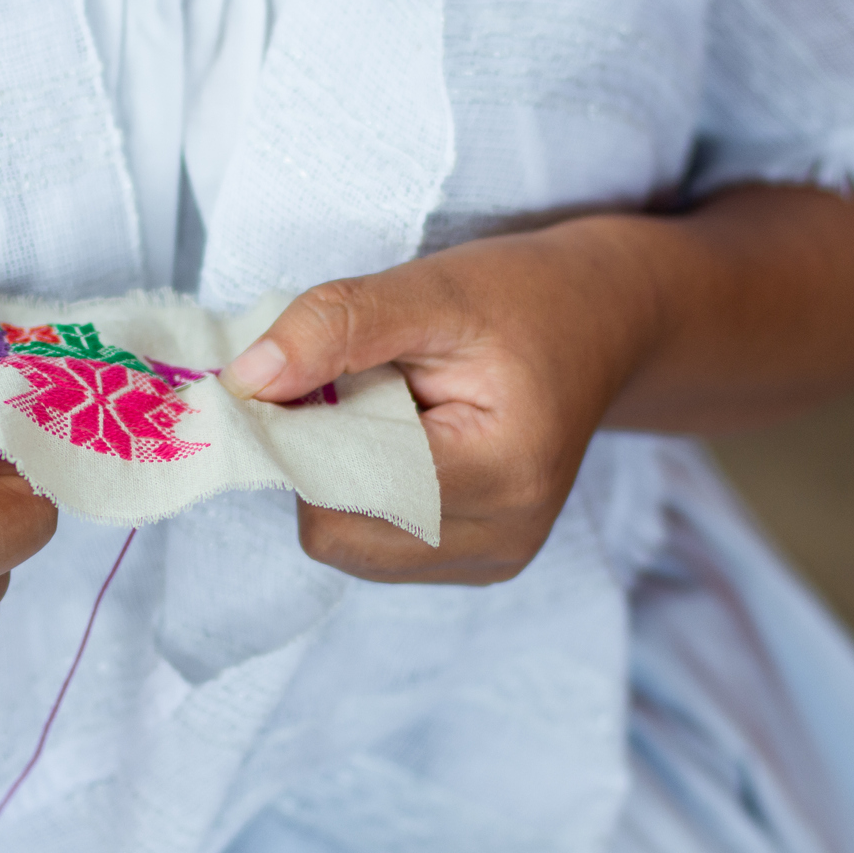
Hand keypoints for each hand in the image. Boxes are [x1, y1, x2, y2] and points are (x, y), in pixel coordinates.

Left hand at [221, 218, 660, 584]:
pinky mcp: (477, 565)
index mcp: (503, 471)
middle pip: (335, 530)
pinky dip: (362, 497)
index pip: (345, 487)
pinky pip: (374, 549)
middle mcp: (503, 536)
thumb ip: (339, 325)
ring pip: (345, 546)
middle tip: (353, 387)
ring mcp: (493, 561)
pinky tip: (406, 444)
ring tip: (391, 413)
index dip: (293, 434)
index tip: (290, 375)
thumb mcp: (437, 286)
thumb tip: (247, 381)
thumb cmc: (528, 298)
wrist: (606, 324)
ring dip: (338, 478)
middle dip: (318, 456)